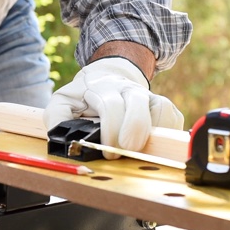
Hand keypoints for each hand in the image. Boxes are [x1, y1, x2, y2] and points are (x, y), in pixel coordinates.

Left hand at [43, 57, 182, 158]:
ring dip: (153, 133)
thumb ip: (57, 117)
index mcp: (101, 88)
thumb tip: (61, 137)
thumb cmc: (83, 97)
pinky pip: (173, 116)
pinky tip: (153, 142)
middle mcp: (127, 89)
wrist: (107, 77)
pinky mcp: (162, 104)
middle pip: (138, 104)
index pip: (111, 106)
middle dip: (133, 132)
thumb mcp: (63, 102)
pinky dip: (168, 132)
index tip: (108, 151)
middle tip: (125, 152)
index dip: (111, 131)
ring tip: (140, 148)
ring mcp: (147, 94)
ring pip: (161, 108)